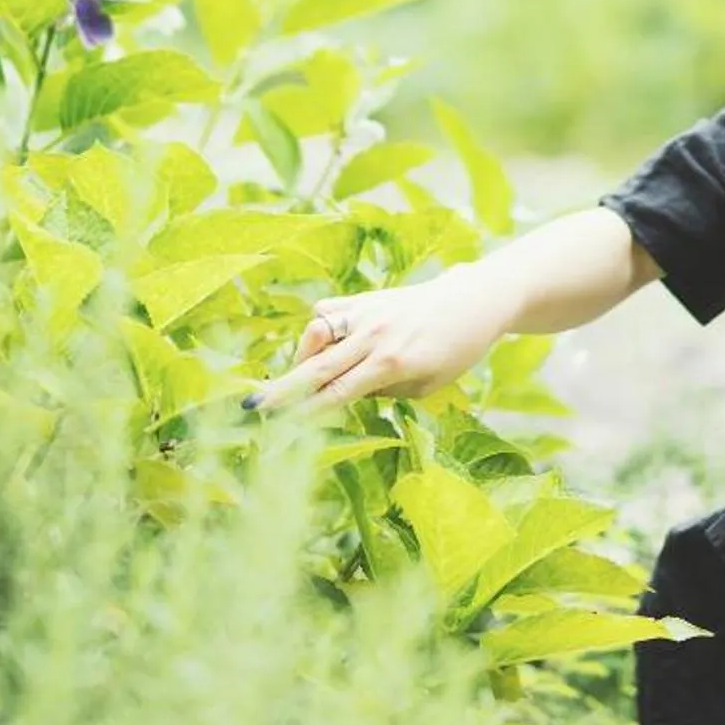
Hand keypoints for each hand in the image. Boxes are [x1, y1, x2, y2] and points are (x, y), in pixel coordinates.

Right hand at [242, 275, 511, 413]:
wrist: (471, 301)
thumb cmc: (454, 351)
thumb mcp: (424, 385)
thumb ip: (380, 389)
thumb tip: (340, 391)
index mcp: (392, 364)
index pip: (337, 393)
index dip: (307, 411)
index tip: (281, 426)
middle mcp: (374, 336)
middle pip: (317, 367)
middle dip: (283, 389)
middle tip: (253, 405)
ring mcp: (366, 313)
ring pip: (316, 334)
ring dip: (302, 357)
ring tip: (301, 377)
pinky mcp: (364, 298)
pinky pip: (327, 313)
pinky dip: (318, 330)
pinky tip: (322, 345)